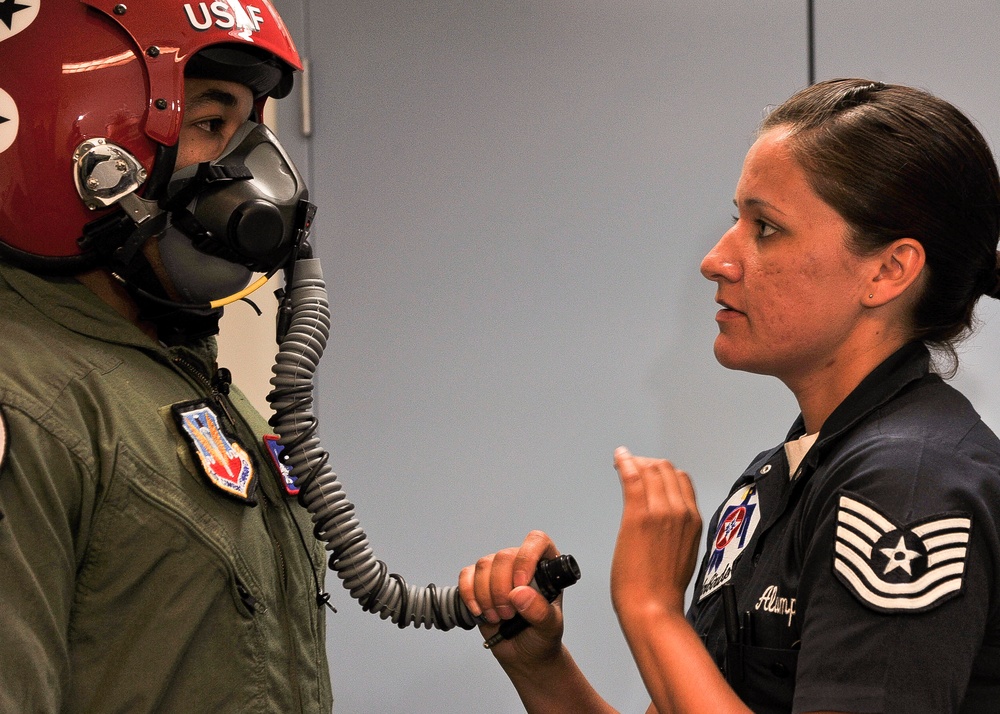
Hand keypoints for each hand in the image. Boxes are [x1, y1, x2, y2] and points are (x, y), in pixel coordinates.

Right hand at [458, 530, 564, 667]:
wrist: (524, 655)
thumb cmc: (542, 637)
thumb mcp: (549, 628)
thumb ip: (540, 611)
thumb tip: (520, 593)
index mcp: (545, 567)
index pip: (536, 542)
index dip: (526, 558)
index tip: (520, 584)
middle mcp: (521, 563)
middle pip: (504, 556)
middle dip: (502, 589)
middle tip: (509, 614)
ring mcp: (498, 572)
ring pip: (484, 565)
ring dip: (487, 595)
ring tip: (498, 617)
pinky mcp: (478, 583)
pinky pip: (466, 576)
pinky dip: (469, 595)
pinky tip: (480, 612)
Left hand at [611, 447, 701, 625]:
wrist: (654, 607)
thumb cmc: (663, 588)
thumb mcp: (682, 553)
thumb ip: (677, 532)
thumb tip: (664, 524)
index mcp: (693, 520)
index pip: (681, 479)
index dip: (661, 470)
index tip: (646, 471)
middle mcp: (681, 511)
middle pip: (665, 469)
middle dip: (646, 462)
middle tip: (630, 465)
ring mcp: (661, 512)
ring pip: (650, 469)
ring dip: (634, 461)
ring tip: (621, 462)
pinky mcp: (639, 516)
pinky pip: (632, 477)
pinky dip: (624, 462)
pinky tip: (618, 458)